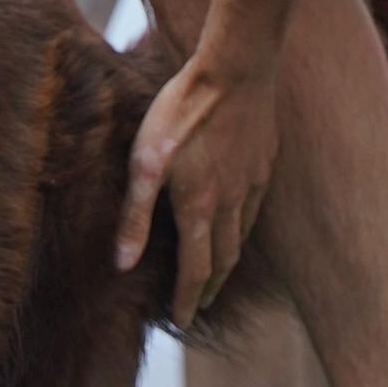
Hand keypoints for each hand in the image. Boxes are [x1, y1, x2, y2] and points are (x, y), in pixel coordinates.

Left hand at [116, 50, 278, 328]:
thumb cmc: (181, 111)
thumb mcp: (144, 162)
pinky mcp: (265, 162)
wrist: (236, 66)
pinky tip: (235, 224)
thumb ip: (134, 214)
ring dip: (227, 262)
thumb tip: (122, 264)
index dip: (187, 299)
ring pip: (241, 237)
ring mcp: (253, 183)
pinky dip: (242, 230)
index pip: (195, 271)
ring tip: (215, 274)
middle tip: (198, 305)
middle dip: (209, 288)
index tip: (181, 320)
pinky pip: (254, 209)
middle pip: (223, 261)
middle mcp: (231, 204)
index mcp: (199, 209)